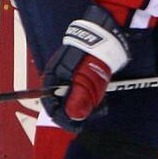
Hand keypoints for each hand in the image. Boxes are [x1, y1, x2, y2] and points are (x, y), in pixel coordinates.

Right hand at [41, 4, 129, 130]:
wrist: (106, 31)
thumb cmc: (93, 54)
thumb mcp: (86, 80)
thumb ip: (79, 99)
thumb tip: (74, 117)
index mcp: (54, 77)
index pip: (51, 104)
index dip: (63, 118)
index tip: (77, 127)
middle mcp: (58, 74)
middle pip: (63, 101)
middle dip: (76, 111)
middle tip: (91, 115)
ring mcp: (70, 71)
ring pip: (74, 95)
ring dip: (85, 103)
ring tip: (99, 106)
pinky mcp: (81, 68)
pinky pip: (82, 87)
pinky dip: (90, 94)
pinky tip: (100, 97)